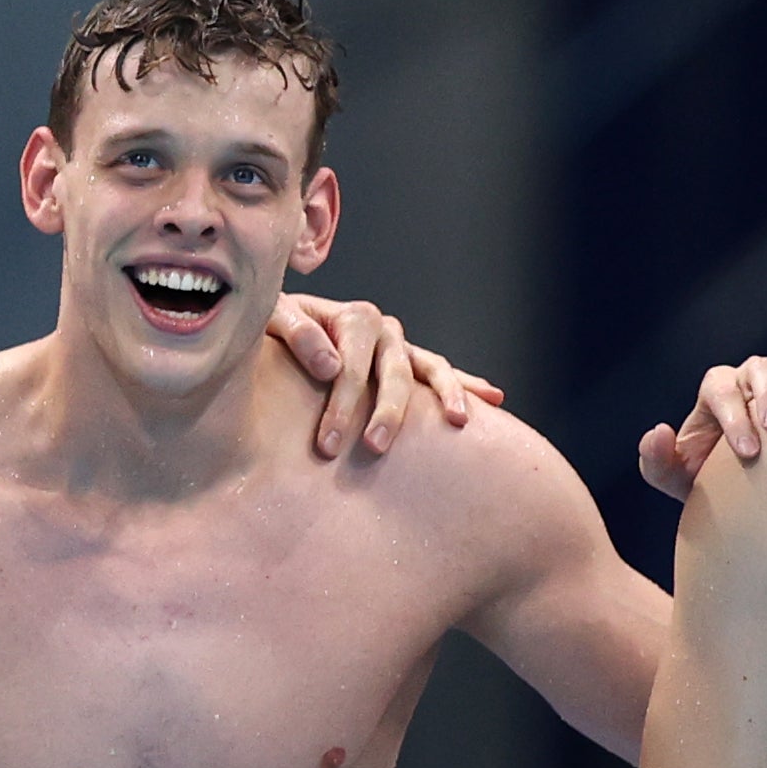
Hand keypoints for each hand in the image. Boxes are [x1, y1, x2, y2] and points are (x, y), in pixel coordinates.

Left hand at [270, 294, 504, 458]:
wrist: (282, 323)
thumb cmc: (274, 328)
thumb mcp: (273, 320)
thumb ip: (296, 333)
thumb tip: (329, 366)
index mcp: (352, 317)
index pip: (351, 367)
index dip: (340, 407)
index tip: (327, 446)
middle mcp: (383, 328)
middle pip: (393, 373)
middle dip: (386, 413)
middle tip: (374, 449)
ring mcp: (400, 345)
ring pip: (429, 370)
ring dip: (444, 395)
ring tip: (457, 422)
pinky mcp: (409, 360)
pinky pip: (441, 371)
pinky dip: (466, 383)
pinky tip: (493, 398)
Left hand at [638, 339, 766, 502]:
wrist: (759, 493)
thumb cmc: (717, 483)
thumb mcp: (680, 480)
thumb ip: (657, 462)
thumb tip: (658, 431)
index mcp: (718, 394)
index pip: (721, 389)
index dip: (733, 414)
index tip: (747, 450)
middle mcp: (751, 379)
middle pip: (758, 368)